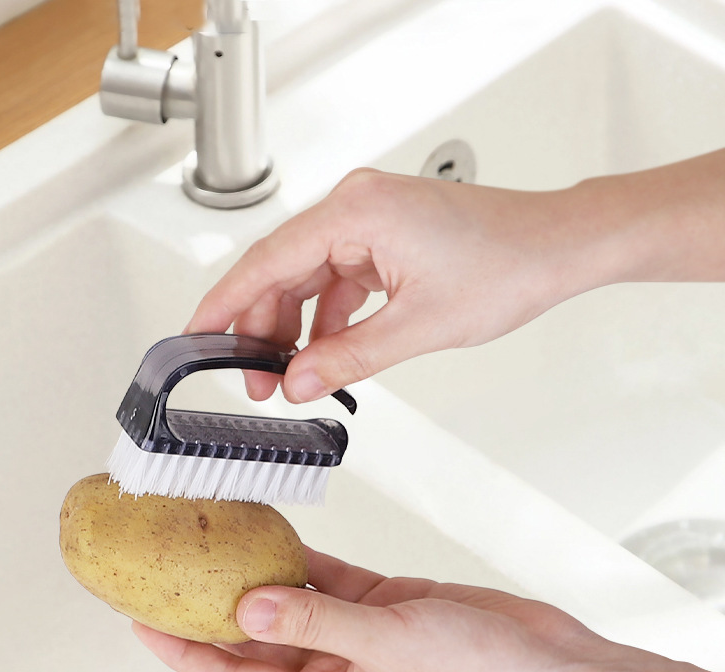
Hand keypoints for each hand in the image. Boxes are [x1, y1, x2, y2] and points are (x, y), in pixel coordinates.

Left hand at [132, 547, 595, 671]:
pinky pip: (327, 578)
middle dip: (211, 606)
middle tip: (170, 571)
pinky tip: (275, 534)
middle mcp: (332, 670)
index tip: (141, 621)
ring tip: (214, 543)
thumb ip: (313, 621)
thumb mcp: (384, 645)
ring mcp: (355, 635)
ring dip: (255, 573)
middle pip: (254, 636)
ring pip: (289, 600)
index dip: (182, 651)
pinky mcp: (380, 604)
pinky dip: (302, 557)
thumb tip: (247, 603)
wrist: (542, 664)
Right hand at [186, 169, 591, 401]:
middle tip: (256, 380)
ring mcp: (370, 221)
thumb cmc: (508, 264)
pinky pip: (337, 280)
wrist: (557, 247)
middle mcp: (357, 207)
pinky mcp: (384, 238)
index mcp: (357, 212)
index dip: (226, 303)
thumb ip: (350, 358)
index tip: (197, 333)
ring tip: (289, 374)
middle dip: (264, 328)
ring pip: (307, 278)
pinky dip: (326, 318)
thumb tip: (299, 381)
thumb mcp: (419, 325)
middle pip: (282, 270)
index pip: (267, 259)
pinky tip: (325, 352)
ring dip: (295, 326)